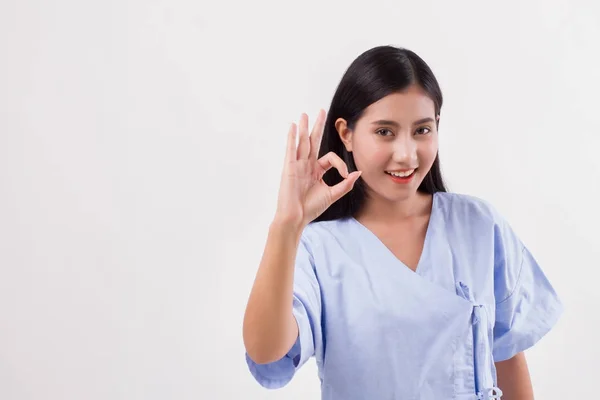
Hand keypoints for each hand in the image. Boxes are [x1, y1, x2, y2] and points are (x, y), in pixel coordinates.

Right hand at [275, 109, 361, 227]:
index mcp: (316, 171)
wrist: (296, 218)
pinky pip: (291, 149)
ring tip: (304, 114)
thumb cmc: (311, 208)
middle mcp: (306, 165)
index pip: (330, 158)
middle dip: (318, 126)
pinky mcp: (289, 168)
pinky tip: (293, 127)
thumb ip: (345, 184)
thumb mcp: (332, 194)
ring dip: (304, 127)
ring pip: (302, 142)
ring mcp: (297, 165)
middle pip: (313, 141)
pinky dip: (292, 138)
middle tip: (322, 111)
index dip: (341, 164)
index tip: (346, 174)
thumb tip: (358, 172)